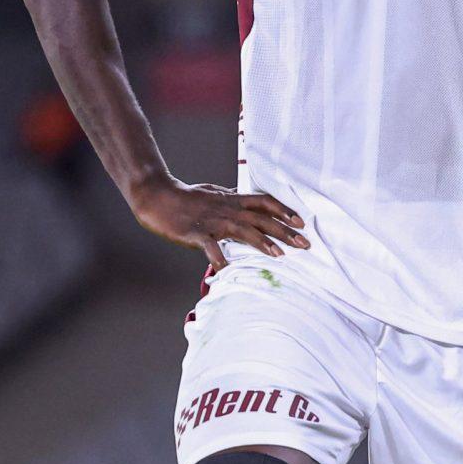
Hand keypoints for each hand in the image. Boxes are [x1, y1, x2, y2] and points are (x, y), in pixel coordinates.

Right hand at [127, 177, 307, 272]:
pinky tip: (227, 270)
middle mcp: (227, 209)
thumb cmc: (186, 197)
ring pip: (243, 230)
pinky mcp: (196, 233)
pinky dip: (218, 258)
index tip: (302, 222)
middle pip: (262, 219)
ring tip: (280, 255)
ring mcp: (212, 221)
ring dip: (263, 242)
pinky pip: (210, 247)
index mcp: (232, 200)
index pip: (265, 202)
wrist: (157, 196)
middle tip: (305, 244)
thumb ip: (232, 199)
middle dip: (285, 231)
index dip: (284, 211)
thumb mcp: (214, 193)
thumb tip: (247, 201)